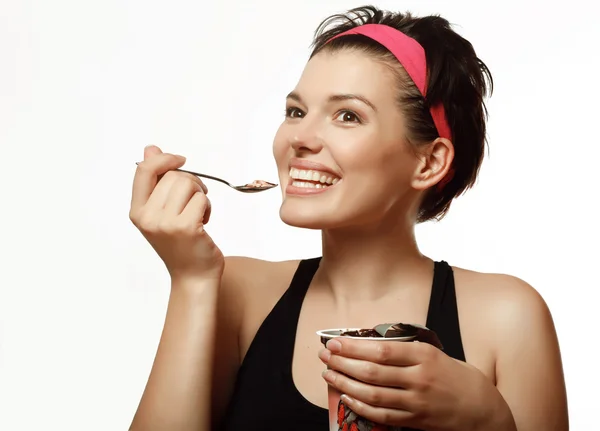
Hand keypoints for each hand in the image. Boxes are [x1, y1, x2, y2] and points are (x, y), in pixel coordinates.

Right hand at [129, 145, 223, 280]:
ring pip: (188, 184)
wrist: (193, 276)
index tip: (180, 160)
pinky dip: (208, 207)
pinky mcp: (186, 227)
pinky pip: (202, 199)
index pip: (143, 170)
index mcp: (137, 211)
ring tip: (199, 213)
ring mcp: (165, 223)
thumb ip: (156, 181)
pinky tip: (204, 222)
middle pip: (173, 176)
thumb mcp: (162, 212)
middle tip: (196, 200)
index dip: (164, 158)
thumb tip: (150, 149)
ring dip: (200, 195)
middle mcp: (147, 217)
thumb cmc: (181, 243)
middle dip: (191, 182)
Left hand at [319, 338, 512, 430]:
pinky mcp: (415, 421)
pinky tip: (346, 397)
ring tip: (328, 375)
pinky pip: (381, 415)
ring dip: (345, 384)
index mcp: (424, 356)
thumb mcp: (436, 354)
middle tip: (325, 356)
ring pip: (373, 394)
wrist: (484, 410)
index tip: (335, 342)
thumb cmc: (458, 377)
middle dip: (343, 363)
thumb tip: (369, 345)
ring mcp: (416, 402)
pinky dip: (361, 406)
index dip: (354, 347)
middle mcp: (419, 379)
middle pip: (372, 371)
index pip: (381, 350)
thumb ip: (406, 351)